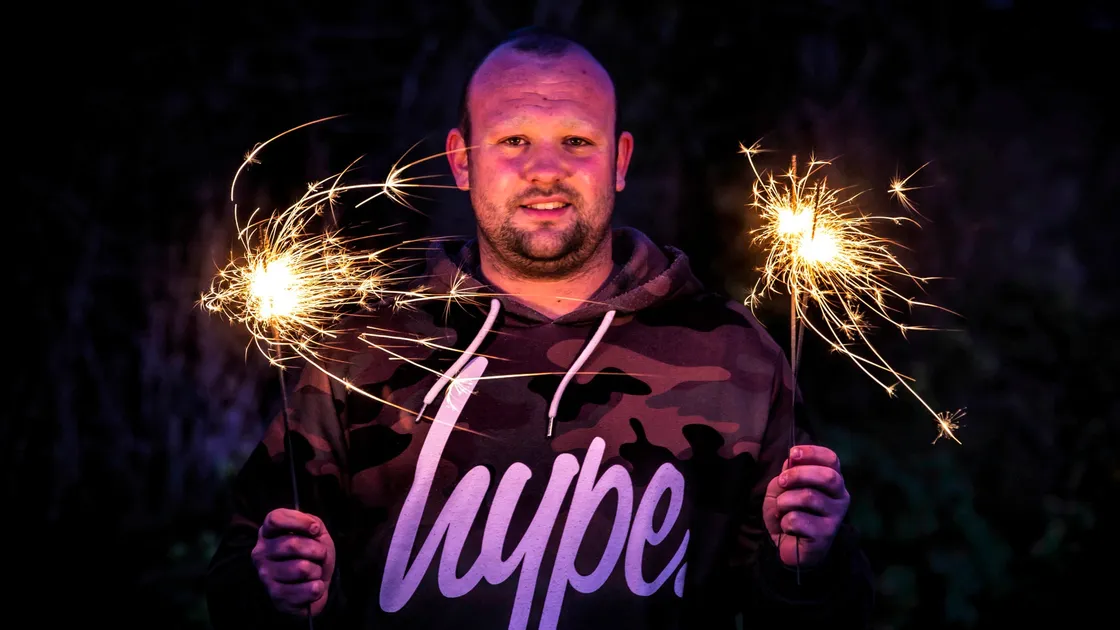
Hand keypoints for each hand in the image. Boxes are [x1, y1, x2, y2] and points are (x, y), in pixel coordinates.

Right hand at [252, 508, 335, 615]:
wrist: (315, 586)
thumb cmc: (313, 555)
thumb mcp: (315, 533)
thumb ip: (312, 522)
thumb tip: (312, 528)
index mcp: (267, 533)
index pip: (275, 519)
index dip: (299, 522)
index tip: (315, 530)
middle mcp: (260, 553)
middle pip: (292, 545)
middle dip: (317, 550)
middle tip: (319, 555)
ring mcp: (265, 576)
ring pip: (302, 569)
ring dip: (317, 570)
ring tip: (313, 572)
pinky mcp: (276, 596)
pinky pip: (307, 589)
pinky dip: (317, 587)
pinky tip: (312, 587)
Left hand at [763, 445, 850, 566]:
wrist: (788, 545)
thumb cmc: (788, 512)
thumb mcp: (782, 487)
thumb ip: (787, 473)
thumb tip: (791, 461)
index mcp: (832, 481)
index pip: (831, 459)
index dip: (812, 452)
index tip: (793, 454)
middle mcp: (840, 497)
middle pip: (827, 476)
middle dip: (798, 474)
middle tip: (782, 482)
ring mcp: (835, 517)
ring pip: (808, 497)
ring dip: (785, 501)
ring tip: (781, 510)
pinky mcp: (825, 535)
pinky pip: (798, 519)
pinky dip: (785, 521)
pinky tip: (788, 528)